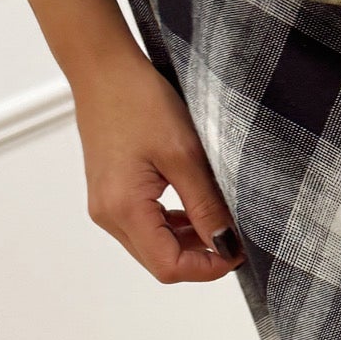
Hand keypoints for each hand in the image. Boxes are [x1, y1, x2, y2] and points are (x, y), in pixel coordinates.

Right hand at [72, 45, 243, 284]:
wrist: (104, 71)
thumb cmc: (137, 101)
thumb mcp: (185, 155)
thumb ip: (206, 205)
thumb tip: (225, 242)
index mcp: (123, 208)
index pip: (168, 267)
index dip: (207, 268)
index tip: (237, 252)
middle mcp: (108, 215)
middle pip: (159, 262)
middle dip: (200, 256)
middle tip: (233, 235)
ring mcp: (106, 206)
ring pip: (153, 246)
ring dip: (187, 241)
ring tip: (216, 217)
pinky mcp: (110, 195)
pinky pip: (144, 226)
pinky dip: (171, 226)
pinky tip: (193, 207)